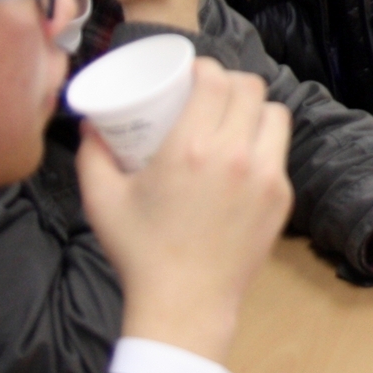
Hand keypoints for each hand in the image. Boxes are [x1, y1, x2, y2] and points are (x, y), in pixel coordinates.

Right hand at [77, 62, 292, 365]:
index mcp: (192, 148)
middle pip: (251, 89)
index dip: (206, 68)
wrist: (184, 304)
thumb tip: (91, 123)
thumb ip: (92, 154)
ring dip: (255, 111)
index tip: (194, 75)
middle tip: (212, 95)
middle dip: (231, 84)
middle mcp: (236, 155)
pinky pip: (280, 153)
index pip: (216, 80)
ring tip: (234, 121)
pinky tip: (245, 157)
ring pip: (275, 116)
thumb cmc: (140, 252)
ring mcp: (266, 176)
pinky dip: (264, 146)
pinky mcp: (282, 197)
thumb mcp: (102, 200)